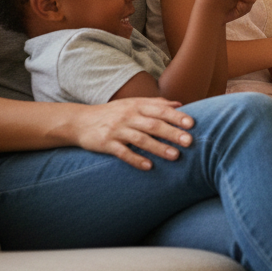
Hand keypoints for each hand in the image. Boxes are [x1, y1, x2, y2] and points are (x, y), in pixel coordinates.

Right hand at [71, 98, 194, 170]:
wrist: (80, 121)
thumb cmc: (113, 112)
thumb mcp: (132, 103)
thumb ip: (156, 103)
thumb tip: (180, 104)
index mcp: (137, 106)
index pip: (160, 110)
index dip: (176, 116)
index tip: (191, 123)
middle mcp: (128, 116)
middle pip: (153, 125)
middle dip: (172, 133)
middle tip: (189, 141)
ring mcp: (117, 130)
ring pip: (140, 139)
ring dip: (158, 148)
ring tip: (175, 156)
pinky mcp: (106, 144)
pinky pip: (122, 152)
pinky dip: (136, 159)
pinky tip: (149, 166)